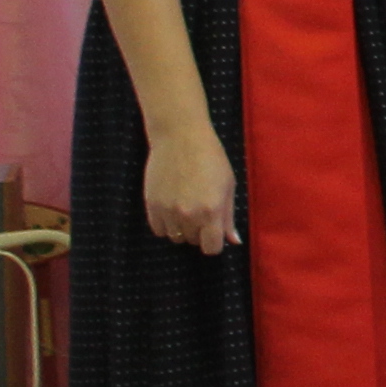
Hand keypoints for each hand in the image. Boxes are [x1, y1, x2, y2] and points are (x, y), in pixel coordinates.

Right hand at [143, 121, 237, 255]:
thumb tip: (233, 241)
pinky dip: (166, 224)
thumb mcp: (228, 185)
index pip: (211, 248)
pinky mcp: (151, 205)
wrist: (180, 138)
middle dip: (199, 232)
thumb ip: (228, 217)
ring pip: (175, 238)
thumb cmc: (211, 159)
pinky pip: (158, 230)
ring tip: (187, 206)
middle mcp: (189, 215)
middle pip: (193, 242)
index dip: (214, 242)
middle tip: (201, 210)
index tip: (214, 232)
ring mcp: (168, 211)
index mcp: (212, 211)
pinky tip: (172, 208)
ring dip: (182, 229)